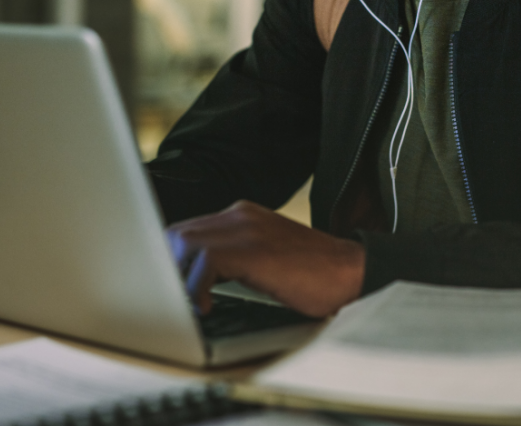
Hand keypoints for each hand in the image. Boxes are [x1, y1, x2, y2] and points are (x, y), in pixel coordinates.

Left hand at [166, 200, 364, 316]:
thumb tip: (197, 281)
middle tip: (170, 298)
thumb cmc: (314, 275)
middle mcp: (241, 215)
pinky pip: (206, 261)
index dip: (171, 258)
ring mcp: (247, 228)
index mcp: (243, 215)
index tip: (168, 284)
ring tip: (187, 303)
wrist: (352, 273)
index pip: (188, 230)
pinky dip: (197, 287)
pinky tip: (207, 306)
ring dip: (179, 277)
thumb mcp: (266, 259)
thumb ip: (234, 259)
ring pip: (186, 243)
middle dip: (168, 268)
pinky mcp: (254, 249)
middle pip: (179, 233)